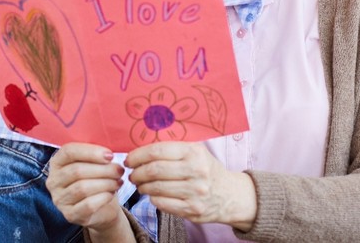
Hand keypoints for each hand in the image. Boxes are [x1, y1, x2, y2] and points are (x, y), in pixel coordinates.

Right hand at [46, 143, 129, 236]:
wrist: (101, 207)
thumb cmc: (97, 179)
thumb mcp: (94, 164)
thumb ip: (96, 154)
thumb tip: (109, 151)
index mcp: (57, 162)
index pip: (68, 152)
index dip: (90, 152)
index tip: (110, 155)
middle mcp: (53, 181)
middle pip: (77, 170)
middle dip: (103, 169)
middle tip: (119, 170)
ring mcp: (59, 199)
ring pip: (82, 188)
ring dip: (105, 183)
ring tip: (118, 182)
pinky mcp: (69, 215)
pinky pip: (87, 205)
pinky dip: (103, 198)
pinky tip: (111, 194)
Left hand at [125, 142, 256, 230]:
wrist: (230, 195)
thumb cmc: (206, 169)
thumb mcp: (195, 152)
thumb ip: (172, 149)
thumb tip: (139, 149)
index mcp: (194, 152)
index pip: (157, 151)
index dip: (138, 155)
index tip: (129, 160)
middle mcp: (196, 171)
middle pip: (154, 171)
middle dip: (137, 173)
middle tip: (132, 174)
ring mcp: (195, 192)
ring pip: (156, 188)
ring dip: (142, 187)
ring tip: (140, 185)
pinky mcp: (192, 210)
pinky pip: (162, 203)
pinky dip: (152, 198)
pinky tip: (152, 195)